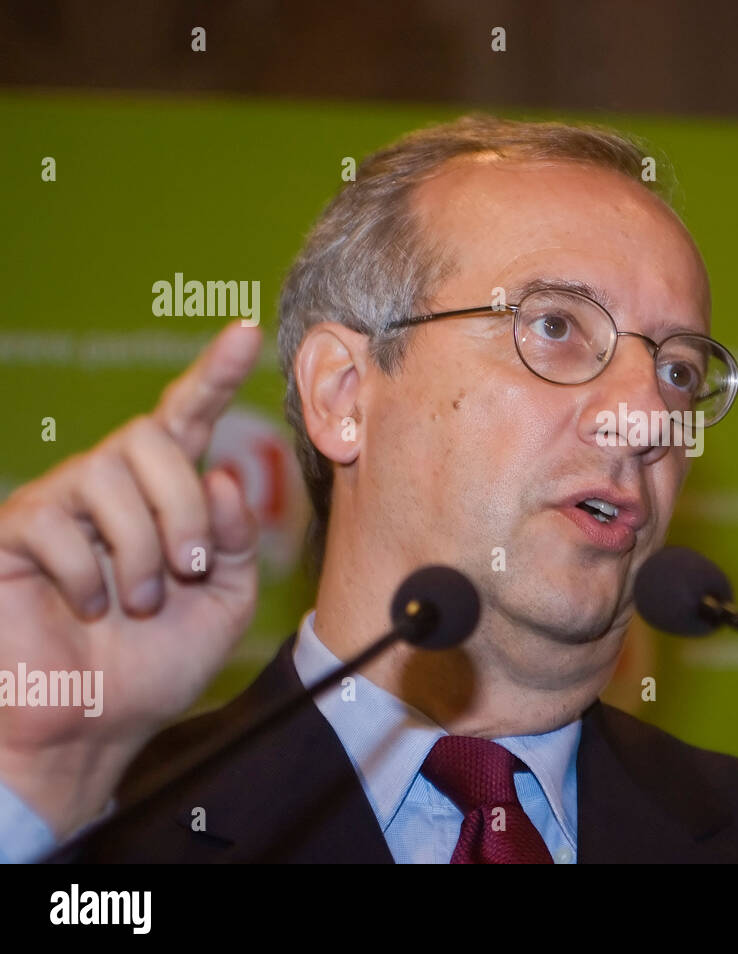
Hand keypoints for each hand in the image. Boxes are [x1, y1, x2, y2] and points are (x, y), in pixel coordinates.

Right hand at [0, 322, 262, 837]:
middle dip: (183, 508)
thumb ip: (235, 538)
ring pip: (107, 476)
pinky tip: (88, 606)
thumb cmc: (158, 661)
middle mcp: (112, 483)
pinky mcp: (12, 533)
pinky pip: (53, 522)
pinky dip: (87, 574)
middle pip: (151, 440)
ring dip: (140, 548)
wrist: (96, 722)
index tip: (244, 331)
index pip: (187, 418)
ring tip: (139, 601)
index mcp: (166, 492)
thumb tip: (226, 475)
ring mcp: (58, 503)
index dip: (212, 373)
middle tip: (185, 572)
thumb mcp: (224, 600)